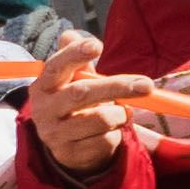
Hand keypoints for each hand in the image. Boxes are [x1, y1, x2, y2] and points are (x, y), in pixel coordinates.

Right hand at [28, 34, 156, 179]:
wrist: (66, 147)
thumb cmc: (74, 104)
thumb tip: (70, 34)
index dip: (74, 55)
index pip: (55, 67)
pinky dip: (117, 132)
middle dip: (117, 86)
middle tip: (146, 85)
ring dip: (121, 113)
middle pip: (82, 93)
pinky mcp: (70, 154)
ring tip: (122, 112)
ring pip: (101, 119)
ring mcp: (55, 134)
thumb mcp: (73, 81)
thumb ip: (76, 60)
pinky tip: (112, 131)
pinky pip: (106, 140)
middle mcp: (43, 110)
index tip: (98, 45)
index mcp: (43, 86)